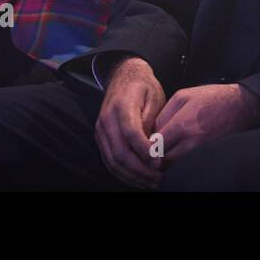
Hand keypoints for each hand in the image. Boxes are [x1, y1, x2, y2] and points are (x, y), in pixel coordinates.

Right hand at [95, 57, 166, 188]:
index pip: (131, 133)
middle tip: (158, 178)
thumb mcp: (154, 97)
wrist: (124, 76)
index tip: (159, 162)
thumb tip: (152, 146)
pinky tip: (138, 178)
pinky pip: (108, 160)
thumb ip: (151, 120)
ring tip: (150, 182)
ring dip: (132, 176)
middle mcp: (107, 119)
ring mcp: (100, 130)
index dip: (145, 151)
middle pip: (120, 153)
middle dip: (140, 170)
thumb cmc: (144, 87)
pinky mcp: (100, 137)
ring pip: (112, 161)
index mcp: (122, 106)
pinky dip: (123, 173)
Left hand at [153, 83, 259, 165]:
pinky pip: (186, 162)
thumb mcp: (183, 95)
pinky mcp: (206, 154)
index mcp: (182, 125)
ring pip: (174, 163)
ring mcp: (200, 150)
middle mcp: (191, 141)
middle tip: (148, 150)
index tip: (142, 143)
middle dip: (154, 156)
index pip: (155, 145)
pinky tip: (175, 151)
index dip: (145, 146)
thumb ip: (164, 113)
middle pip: (163, 158)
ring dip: (165, 160)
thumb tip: (152, 130)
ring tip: (160, 152)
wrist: (239, 106)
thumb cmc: (211, 97)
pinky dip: (178, 159)